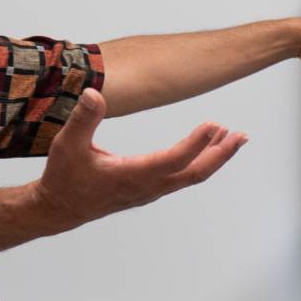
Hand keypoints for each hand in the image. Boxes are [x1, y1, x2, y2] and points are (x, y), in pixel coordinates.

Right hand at [32, 88, 245, 230]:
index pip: (173, 160)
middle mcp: (148, 186)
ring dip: (215, 157)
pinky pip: (183, 176)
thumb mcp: (67, 145)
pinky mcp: (150, 189)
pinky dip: (200, 161)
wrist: (60, 208)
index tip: (213, 124)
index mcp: (131, 176)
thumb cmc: (65, 177)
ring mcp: (151, 190)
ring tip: (233, 137)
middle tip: (240, 136)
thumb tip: (94, 93)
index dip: (195, 144)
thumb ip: (83, 119)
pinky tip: (208, 148)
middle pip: (194, 173)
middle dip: (220, 154)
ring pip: (192, 175)